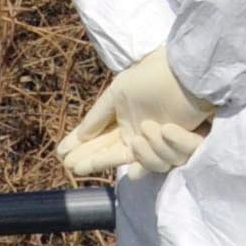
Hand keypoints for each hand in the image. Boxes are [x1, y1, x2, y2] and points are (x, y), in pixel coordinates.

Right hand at [60, 47, 218, 177]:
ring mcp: (154, 139)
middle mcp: (136, 130)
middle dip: (91, 159)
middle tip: (71, 166)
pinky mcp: (173, 144)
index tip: (61, 154)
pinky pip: (158, 159)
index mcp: (123, 116)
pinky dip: (148, 161)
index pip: (98, 136)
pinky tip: (132, 171)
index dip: (80, 146)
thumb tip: (80, 135)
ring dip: (117, 156)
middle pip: (109, 152)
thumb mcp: (118, 91)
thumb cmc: (152, 76)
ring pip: (132, 158)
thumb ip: (98, 115)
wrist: (185, 73)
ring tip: (110, 152)